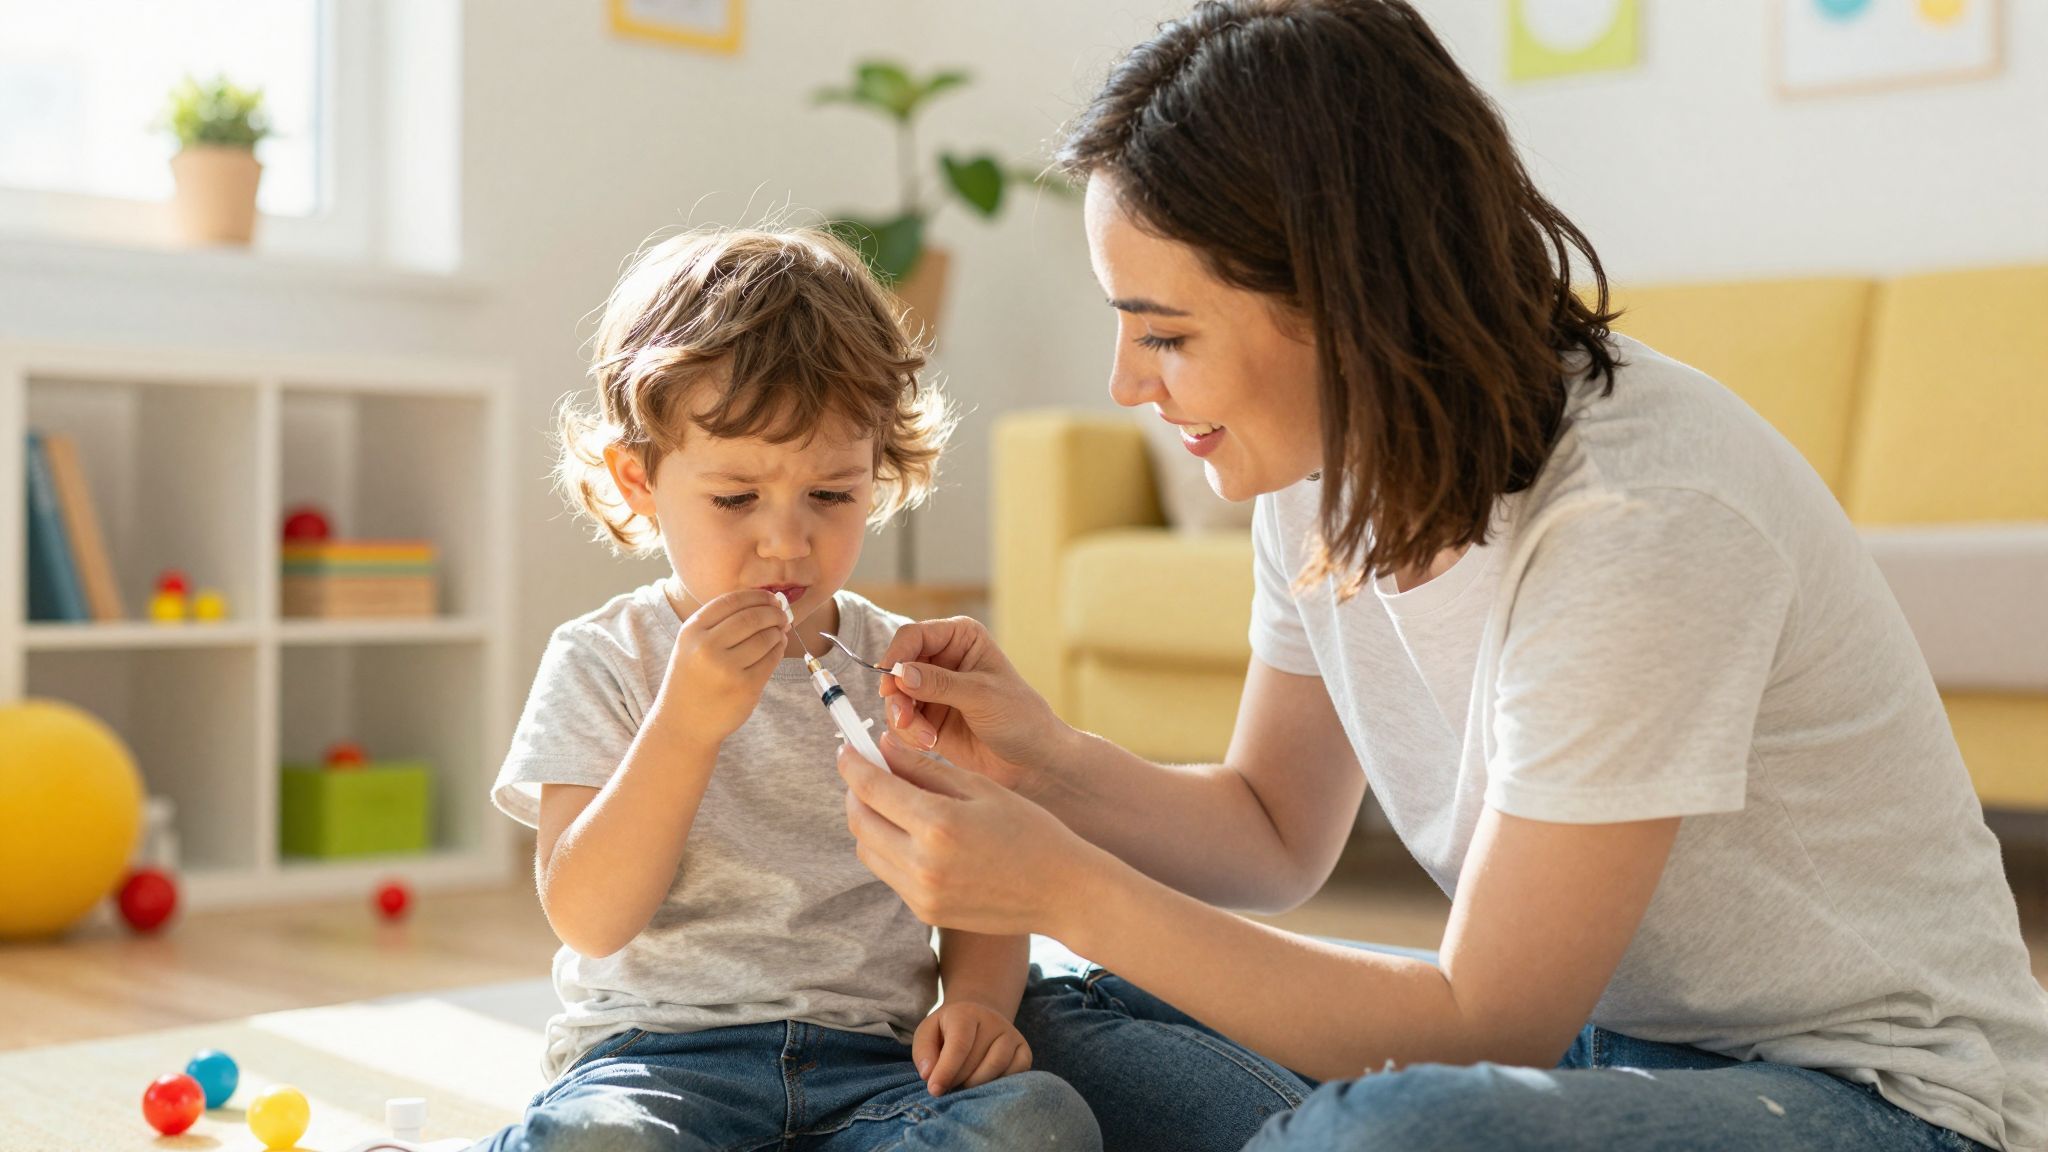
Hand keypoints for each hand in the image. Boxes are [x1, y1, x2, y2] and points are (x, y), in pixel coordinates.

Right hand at [658, 589, 790, 742]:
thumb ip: (721, 624)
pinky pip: (771, 659)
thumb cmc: (693, 680)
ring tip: (779, 631)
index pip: (731, 601)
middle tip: (781, 614)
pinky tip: (777, 647)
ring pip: (765, 638)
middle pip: (752, 617)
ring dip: (777, 631)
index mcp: (692, 631)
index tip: (770, 598)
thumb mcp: (692, 645)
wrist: (683, 723)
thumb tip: (768, 604)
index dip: (756, 596)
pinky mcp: (745, 687)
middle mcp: (706, 647)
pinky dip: (779, 649)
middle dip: (773, 613)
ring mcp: (727, 669)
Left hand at [839, 733, 1105, 937]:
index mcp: (938, 825)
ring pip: (867, 851)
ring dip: (868, 822)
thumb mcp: (980, 788)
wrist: (1062, 893)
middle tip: (867, 773)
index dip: (852, 765)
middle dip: (855, 793)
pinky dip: (888, 848)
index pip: (871, 789)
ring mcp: (921, 894)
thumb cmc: (1029, 830)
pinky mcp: (925, 913)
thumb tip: (880, 746)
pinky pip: (889, 873)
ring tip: (891, 801)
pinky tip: (912, 833)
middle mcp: (922, 864)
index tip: (846, 750)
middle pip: (859, 822)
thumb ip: (925, 767)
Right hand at [877, 616, 1066, 795]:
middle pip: (897, 667)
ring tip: (928, 739)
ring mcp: (932, 690)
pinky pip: (901, 722)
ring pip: (895, 697)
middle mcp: (941, 659)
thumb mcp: (981, 695)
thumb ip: (940, 683)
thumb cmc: (1019, 717)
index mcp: (960, 638)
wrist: (1031, 760)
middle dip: (898, 696)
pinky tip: (930, 743)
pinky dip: (908, 734)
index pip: (914, 636)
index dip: (896, 655)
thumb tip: (900, 673)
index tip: (889, 682)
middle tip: (905, 719)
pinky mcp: (927, 718)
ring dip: (904, 720)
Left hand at [912, 1000, 1031, 1096]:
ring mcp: (1011, 1034)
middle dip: (958, 1080)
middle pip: (977, 1060)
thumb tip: (929, 1075)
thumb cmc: (947, 1031)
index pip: (959, 1045)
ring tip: (964, 1084)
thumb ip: (923, 1053)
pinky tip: (985, 1082)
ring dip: (977, 1084)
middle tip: (947, 1085)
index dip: (946, 1071)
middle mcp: (993, 1020)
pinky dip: (1000, 1083)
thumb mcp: (927, 1033)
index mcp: (966, 1013)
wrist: (977, 1018)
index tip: (934, 1090)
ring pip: (997, 1067)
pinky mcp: (1024, 1049)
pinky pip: (1017, 1072)